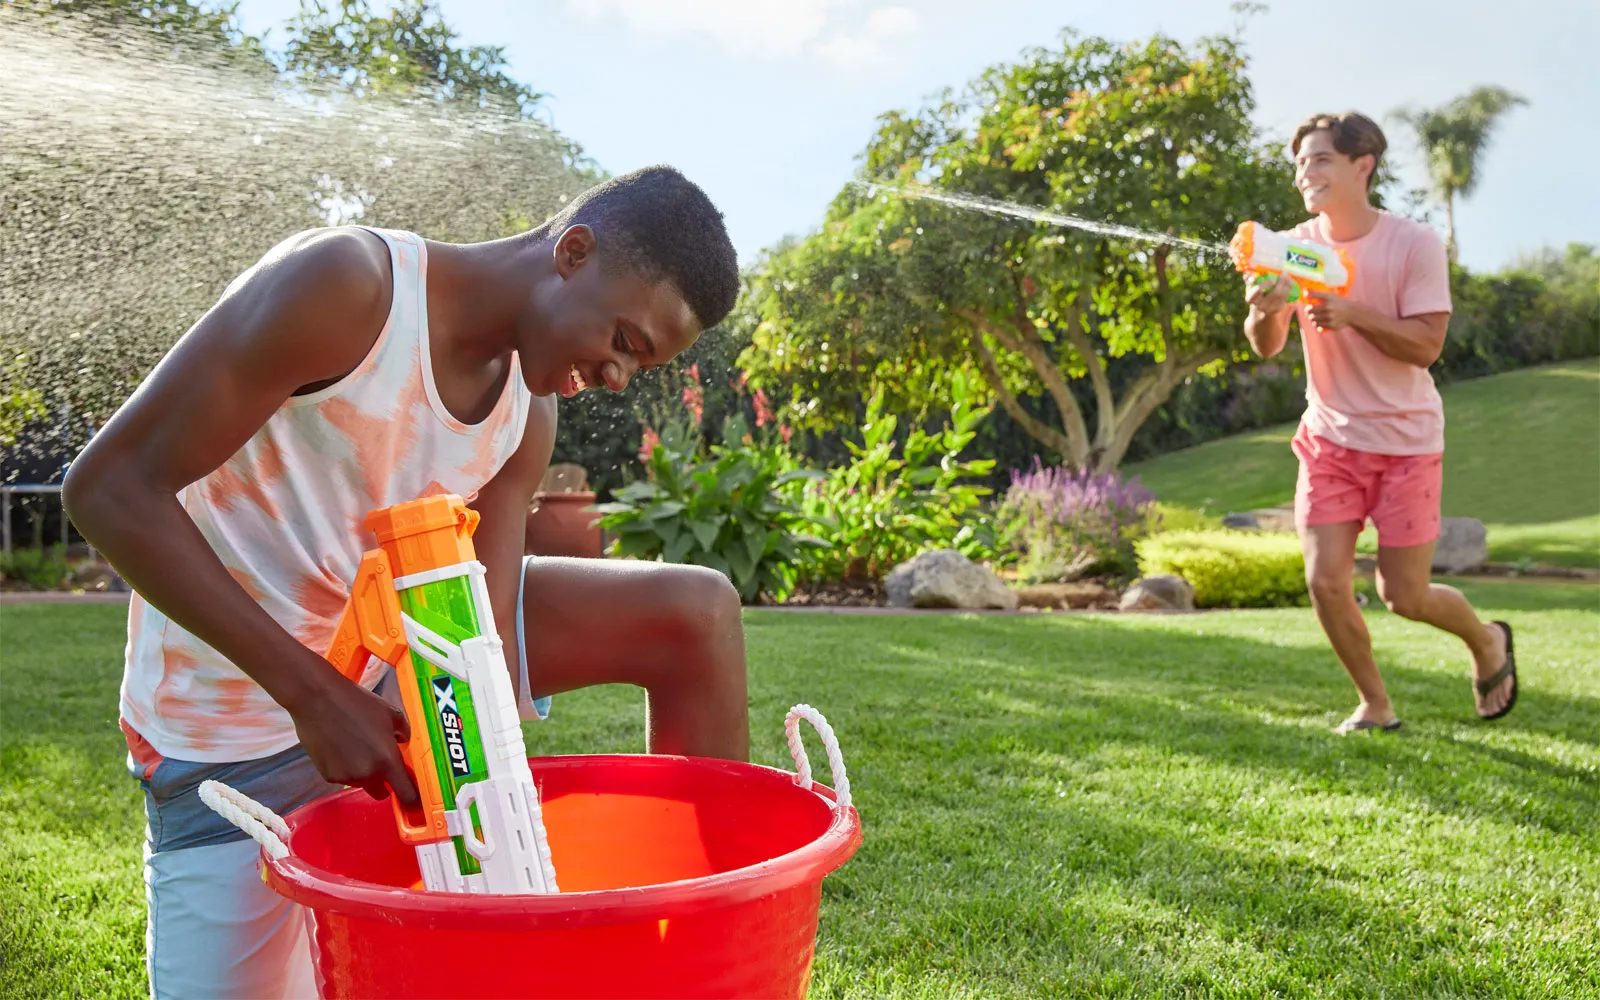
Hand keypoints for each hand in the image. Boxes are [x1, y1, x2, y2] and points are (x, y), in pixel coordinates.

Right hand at [289, 664, 421, 808]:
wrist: (317, 699)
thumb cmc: (355, 702)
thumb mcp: (390, 712)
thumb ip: (404, 732)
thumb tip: (404, 742)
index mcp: (387, 760)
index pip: (406, 793)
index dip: (411, 798)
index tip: (413, 797)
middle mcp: (367, 773)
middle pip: (382, 793)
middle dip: (385, 783)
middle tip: (381, 763)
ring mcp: (346, 776)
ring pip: (362, 783)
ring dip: (364, 772)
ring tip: (356, 745)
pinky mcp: (327, 775)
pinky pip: (343, 777)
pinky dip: (345, 767)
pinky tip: (340, 746)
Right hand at [1244, 273, 1291, 314]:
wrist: (1258, 314)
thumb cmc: (1254, 296)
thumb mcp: (1249, 289)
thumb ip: (1247, 279)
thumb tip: (1249, 273)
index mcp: (1251, 298)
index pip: (1259, 291)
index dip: (1266, 285)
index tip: (1272, 280)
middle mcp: (1260, 306)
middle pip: (1274, 294)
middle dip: (1281, 282)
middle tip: (1284, 274)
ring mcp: (1270, 309)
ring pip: (1282, 295)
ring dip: (1287, 284)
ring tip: (1288, 276)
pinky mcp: (1278, 309)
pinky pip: (1285, 297)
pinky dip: (1289, 289)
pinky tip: (1289, 283)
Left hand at [1305, 291, 1361, 332]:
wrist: (1351, 312)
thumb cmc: (1338, 303)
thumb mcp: (1329, 295)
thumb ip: (1316, 293)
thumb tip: (1304, 291)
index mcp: (1328, 298)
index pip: (1313, 295)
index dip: (1307, 298)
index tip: (1307, 301)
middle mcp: (1329, 307)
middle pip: (1310, 311)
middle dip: (1308, 312)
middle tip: (1309, 312)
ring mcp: (1330, 317)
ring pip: (1313, 319)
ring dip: (1312, 318)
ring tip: (1315, 317)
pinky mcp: (1332, 325)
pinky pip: (1319, 326)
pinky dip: (1317, 324)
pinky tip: (1319, 321)